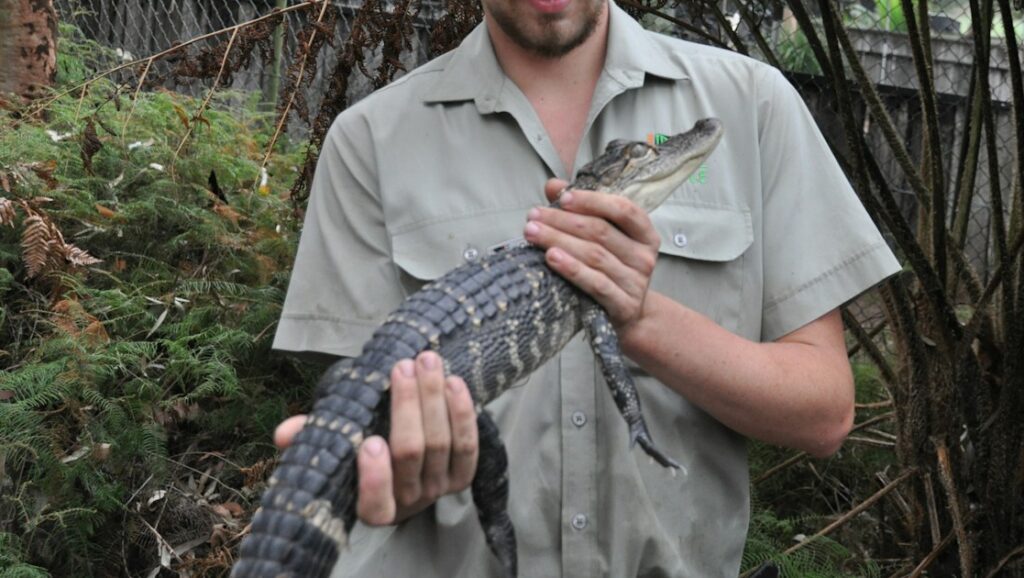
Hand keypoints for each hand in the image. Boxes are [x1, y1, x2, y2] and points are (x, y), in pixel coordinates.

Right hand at [274, 351, 478, 524]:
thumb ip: (311, 438)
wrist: (404, 464)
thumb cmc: (360, 449)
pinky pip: (468, 445)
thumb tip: (283, 433)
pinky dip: (462, 412)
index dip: (375, 478)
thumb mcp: (335, 444)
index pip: (375, 506)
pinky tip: (454, 382)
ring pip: (441, 443)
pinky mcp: (462, 476)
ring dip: (434, 397)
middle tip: (402, 367)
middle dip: (408, 407)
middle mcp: (409, 503)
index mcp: (372, 508)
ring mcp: (438, 489)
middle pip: (412, 454)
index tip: (369, 442)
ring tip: (426, 361)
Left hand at [523, 178, 661, 331]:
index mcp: (644, 234)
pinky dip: (572, 269)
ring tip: (533, 234)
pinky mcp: (624, 305)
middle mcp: (645, 257)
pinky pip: (595, 284)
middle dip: (563, 221)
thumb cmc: (611, 269)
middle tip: (534, 216)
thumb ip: (579, 209)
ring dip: (560, 241)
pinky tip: (551, 259)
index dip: (592, 201)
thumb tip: (553, 185)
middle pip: (601, 232)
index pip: (623, 210)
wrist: (628, 316)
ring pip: (594, 256)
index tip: (563, 197)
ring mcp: (636, 282)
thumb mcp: (602, 238)